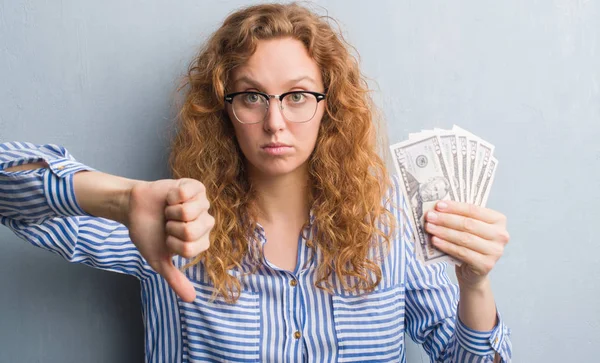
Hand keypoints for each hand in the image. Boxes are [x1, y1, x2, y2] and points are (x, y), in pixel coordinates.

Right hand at [126, 178, 213, 301]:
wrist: (134, 208)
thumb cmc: (148, 233)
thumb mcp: (159, 259)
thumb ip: (175, 279)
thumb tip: (190, 300)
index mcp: (201, 241)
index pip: (190, 249)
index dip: (172, 244)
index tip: (167, 239)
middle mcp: (206, 223)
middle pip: (191, 231)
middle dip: (171, 228)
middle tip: (167, 224)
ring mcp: (202, 204)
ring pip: (188, 212)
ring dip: (171, 212)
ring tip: (169, 211)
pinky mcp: (195, 187)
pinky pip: (186, 194)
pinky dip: (172, 197)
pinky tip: (170, 198)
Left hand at [424, 201, 509, 288]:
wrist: (473, 271)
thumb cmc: (470, 244)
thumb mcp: (468, 228)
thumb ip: (460, 217)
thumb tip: (438, 208)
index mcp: (498, 220)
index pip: (474, 210)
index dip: (454, 207)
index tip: (438, 205)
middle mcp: (501, 235)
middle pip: (469, 224)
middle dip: (446, 219)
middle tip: (429, 216)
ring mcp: (495, 251)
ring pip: (464, 238)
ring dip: (444, 232)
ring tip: (429, 227)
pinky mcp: (486, 265)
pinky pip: (462, 252)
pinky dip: (446, 245)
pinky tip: (435, 240)